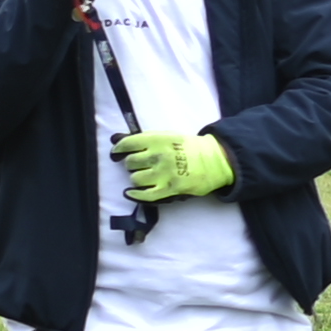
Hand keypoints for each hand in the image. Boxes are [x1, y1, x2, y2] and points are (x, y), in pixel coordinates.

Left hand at [116, 127, 233, 205]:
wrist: (214, 160)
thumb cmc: (190, 146)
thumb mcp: (168, 135)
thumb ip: (144, 138)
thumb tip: (116, 139)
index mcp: (157, 139)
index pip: (128, 144)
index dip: (119, 149)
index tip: (117, 153)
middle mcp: (158, 156)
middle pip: (130, 163)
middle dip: (132, 164)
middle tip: (140, 164)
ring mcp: (163, 173)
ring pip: (135, 179)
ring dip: (137, 178)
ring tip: (146, 176)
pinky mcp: (169, 189)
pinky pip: (145, 195)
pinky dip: (135, 195)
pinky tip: (130, 192)